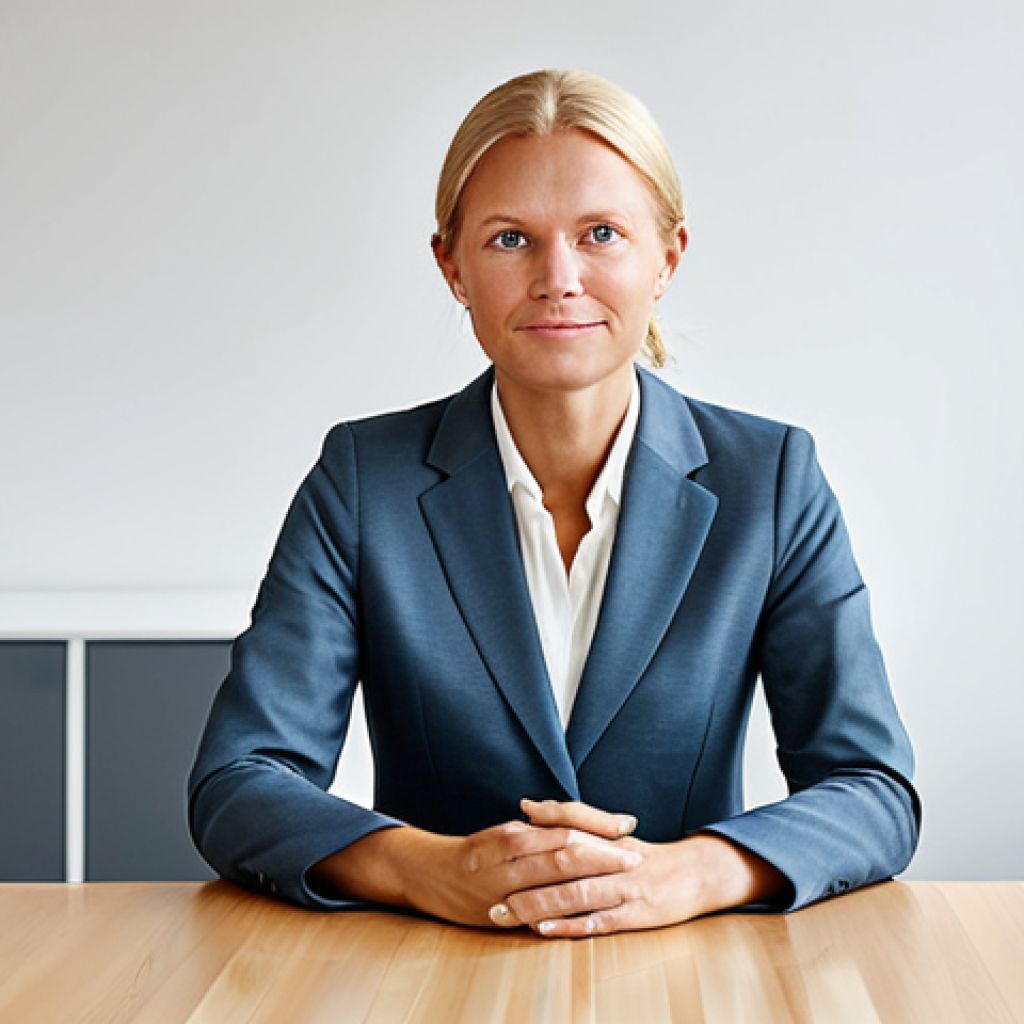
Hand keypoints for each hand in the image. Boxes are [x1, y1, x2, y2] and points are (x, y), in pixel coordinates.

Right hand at [307, 816, 643, 928]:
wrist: (427, 874)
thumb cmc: (476, 852)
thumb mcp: (507, 833)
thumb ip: (543, 830)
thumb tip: (587, 828)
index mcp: (514, 833)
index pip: (564, 826)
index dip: (599, 826)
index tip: (628, 826)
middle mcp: (508, 858)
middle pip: (566, 854)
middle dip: (605, 856)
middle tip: (636, 857)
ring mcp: (504, 889)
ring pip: (555, 885)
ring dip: (592, 886)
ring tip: (621, 885)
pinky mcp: (499, 916)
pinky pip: (538, 915)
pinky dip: (563, 916)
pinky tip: (587, 917)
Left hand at [499, 798, 787, 937]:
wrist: (696, 874)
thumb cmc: (642, 853)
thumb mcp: (606, 830)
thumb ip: (566, 816)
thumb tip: (525, 805)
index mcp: (602, 835)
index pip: (560, 828)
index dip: (523, 837)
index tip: (487, 848)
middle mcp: (612, 857)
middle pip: (564, 860)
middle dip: (526, 873)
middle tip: (489, 885)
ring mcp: (625, 886)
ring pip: (578, 893)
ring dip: (542, 902)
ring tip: (509, 911)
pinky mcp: (636, 915)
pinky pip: (600, 920)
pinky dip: (572, 924)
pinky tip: (547, 929)